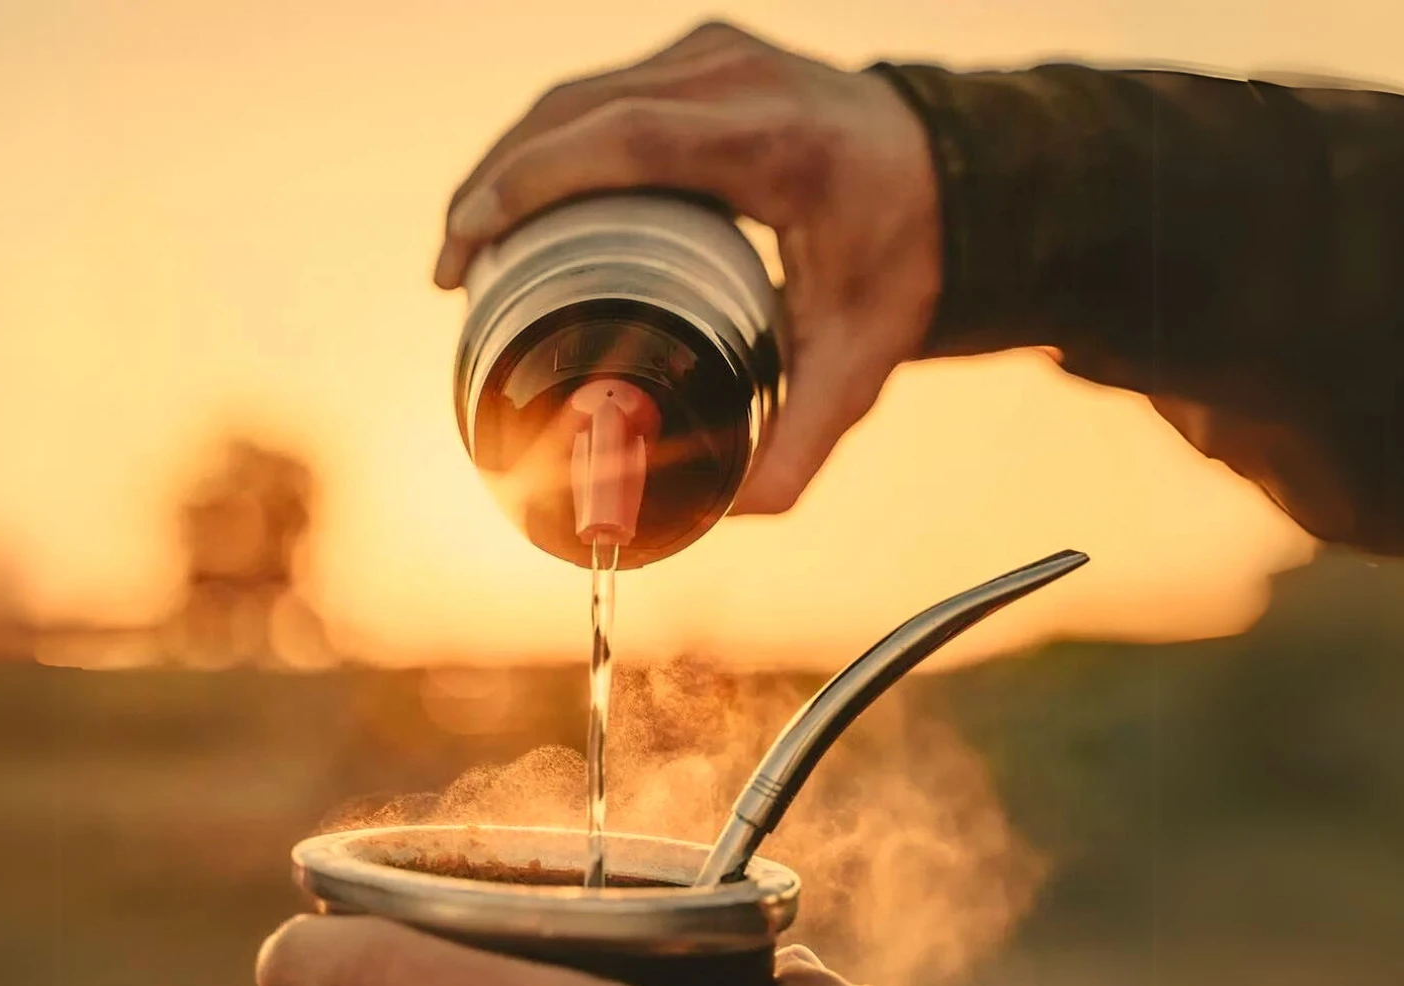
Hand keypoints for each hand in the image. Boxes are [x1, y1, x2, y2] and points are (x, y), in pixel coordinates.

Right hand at [434, 21, 941, 513]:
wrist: (956, 171)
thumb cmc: (902, 260)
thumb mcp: (862, 358)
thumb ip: (802, 442)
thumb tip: (730, 515)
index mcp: (775, 141)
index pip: (624, 138)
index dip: (529, 182)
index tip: (465, 240)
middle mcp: (740, 78)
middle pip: (579, 112)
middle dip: (495, 184)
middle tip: (447, 269)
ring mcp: (720, 53)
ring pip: (580, 95)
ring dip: (512, 161)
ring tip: (467, 242)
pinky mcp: (705, 51)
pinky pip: (603, 90)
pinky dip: (550, 142)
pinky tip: (517, 197)